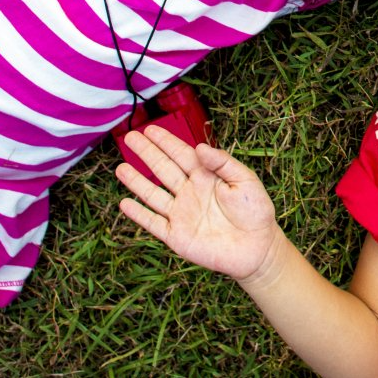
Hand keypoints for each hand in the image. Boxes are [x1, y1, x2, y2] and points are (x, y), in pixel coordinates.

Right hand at [117, 125, 287, 283]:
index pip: (182, 155)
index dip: (166, 142)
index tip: (150, 129)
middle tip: (130, 137)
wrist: (258, 248)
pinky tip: (124, 203)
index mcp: (206, 177)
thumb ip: (223, 163)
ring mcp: (181, 214)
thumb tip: (200, 147)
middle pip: (164, 169)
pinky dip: (139, 214)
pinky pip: (153, 223)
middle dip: (147, 153)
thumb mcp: (245, 181)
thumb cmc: (256, 212)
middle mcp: (190, 193)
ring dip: (137, 182)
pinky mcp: (177, 236)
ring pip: (153, 195)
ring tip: (120, 168)